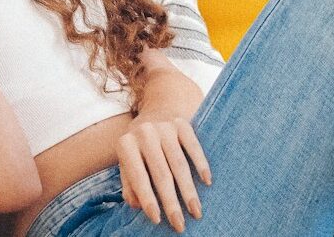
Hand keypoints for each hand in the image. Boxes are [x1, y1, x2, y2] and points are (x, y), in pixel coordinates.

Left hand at [117, 109, 211, 232]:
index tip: (157, 220)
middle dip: (172, 202)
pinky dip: (201, 164)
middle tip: (180, 224)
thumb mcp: (128, 163)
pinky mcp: (182, 123)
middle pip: (161, 174)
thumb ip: (129, 184)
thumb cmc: (140, 147)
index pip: (138, 177)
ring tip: (196, 211)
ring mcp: (165, 126)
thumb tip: (139, 205)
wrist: (156, 110)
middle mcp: (145, 133)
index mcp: (126, 144)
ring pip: (179, 164)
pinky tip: (207, 182)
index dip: (148, 200)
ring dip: (189, 190)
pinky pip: (193, 146)